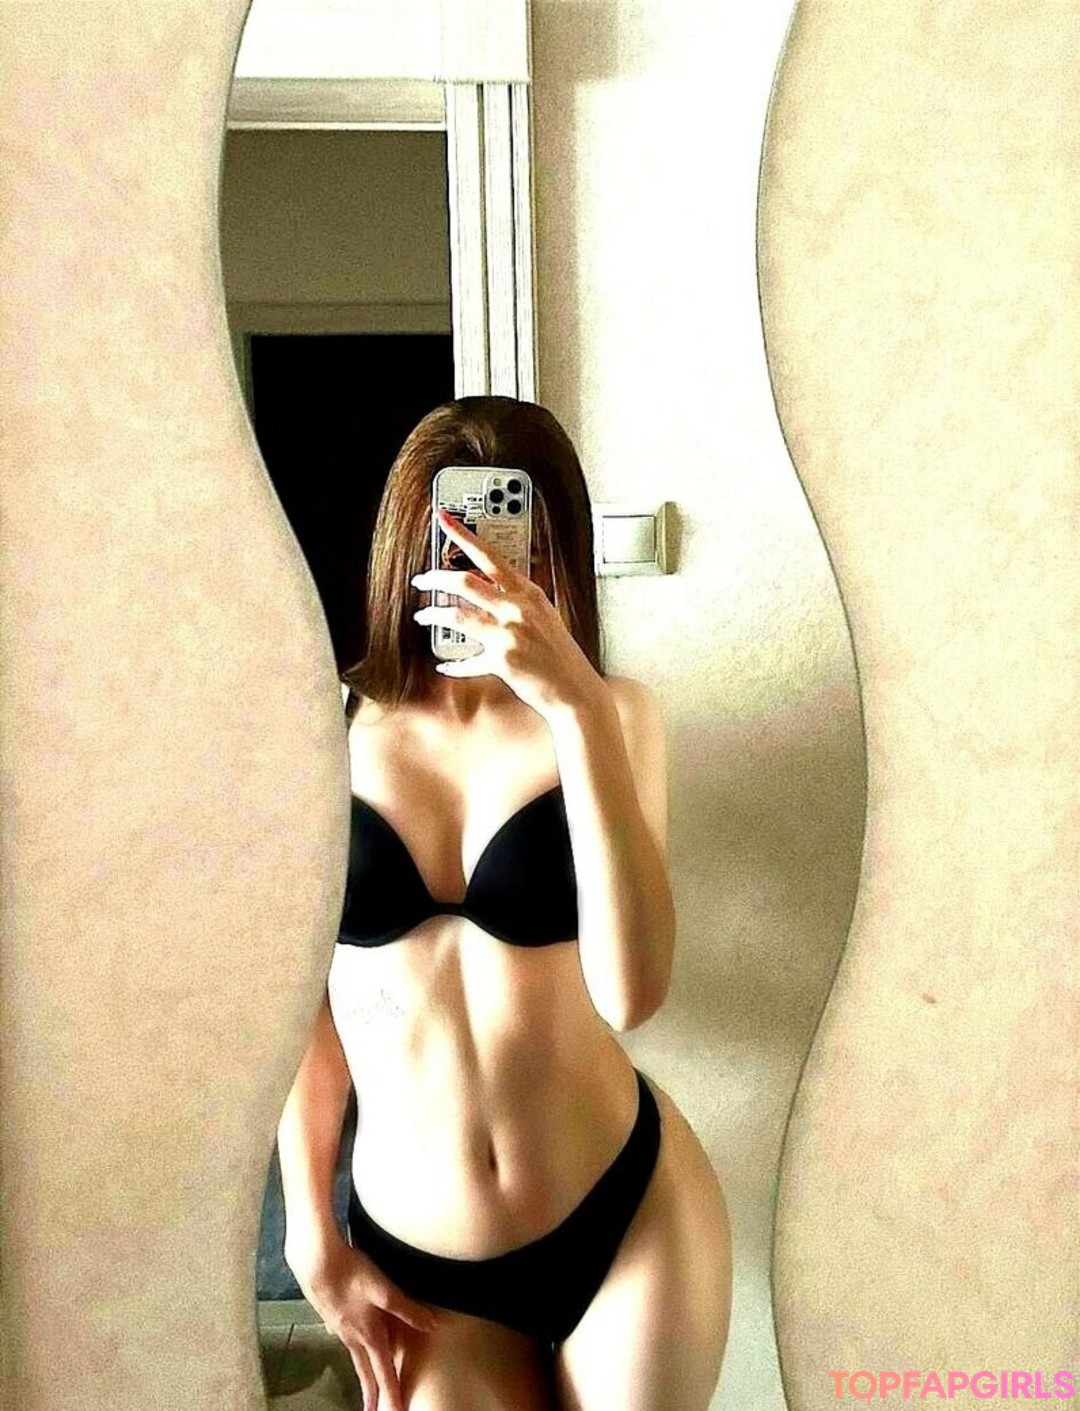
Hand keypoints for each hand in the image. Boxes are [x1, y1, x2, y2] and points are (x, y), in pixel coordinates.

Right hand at [286, 1230, 441, 1410]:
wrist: (315, 1261)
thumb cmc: (350, 1273)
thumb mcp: (384, 1290)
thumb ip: (408, 1310)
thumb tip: (432, 1326)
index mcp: (369, 1335)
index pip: (384, 1373)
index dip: (392, 1395)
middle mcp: (353, 1337)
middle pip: (366, 1372)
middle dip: (373, 1395)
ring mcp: (340, 1327)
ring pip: (355, 1357)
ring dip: (363, 1375)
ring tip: (367, 1387)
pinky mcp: (332, 1315)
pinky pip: (346, 1340)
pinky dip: (352, 1350)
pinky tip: (351, 1340)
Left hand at [412, 508, 600, 719]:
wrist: (574, 688)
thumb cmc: (559, 654)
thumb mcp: (543, 616)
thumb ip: (517, 600)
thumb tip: (487, 589)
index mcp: (528, 593)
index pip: (491, 555)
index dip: (463, 534)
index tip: (444, 519)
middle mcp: (518, 609)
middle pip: (465, 581)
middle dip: (435, 577)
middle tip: (421, 580)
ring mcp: (509, 634)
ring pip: (457, 615)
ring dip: (434, 615)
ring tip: (423, 617)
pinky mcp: (501, 661)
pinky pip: (465, 660)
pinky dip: (452, 664)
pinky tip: (445, 664)